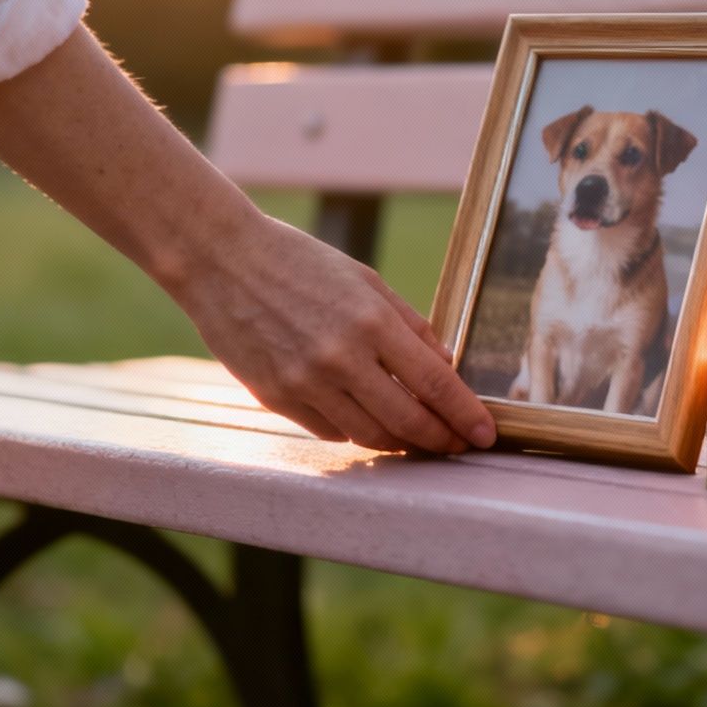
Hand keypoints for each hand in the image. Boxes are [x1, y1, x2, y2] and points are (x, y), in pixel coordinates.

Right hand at [173, 212, 495, 454]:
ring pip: (368, 435)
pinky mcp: (276, 397)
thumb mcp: (363, 279)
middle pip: (407, 421)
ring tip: (416, 439)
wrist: (221, 261)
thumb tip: (445, 364)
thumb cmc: (297, 262)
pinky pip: (329, 431)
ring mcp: (305, 382)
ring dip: (399, 443)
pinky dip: (355, 431)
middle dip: (440, 439)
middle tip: (457, 446)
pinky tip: (366, 421)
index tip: (485, 433)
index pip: (434, 383)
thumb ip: (407, 324)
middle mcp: (341, 358)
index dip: (465, 414)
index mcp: (371, 322)